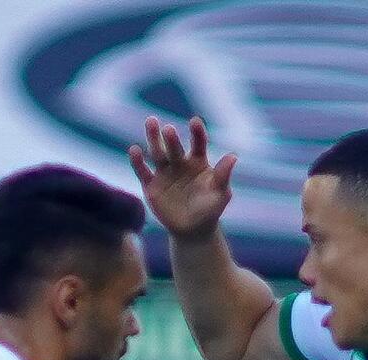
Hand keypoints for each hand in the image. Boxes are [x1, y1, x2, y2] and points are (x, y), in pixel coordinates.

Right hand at [128, 116, 236, 237]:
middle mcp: (180, 162)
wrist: (192, 231)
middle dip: (171, 138)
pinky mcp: (151, 185)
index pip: (198, 143)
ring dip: (153, 139)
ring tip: (150, 122)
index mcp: (198, 161)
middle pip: (174, 147)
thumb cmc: (210, 210)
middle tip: (168, 129)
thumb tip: (233, 156)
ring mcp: (164, 172)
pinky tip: (134, 150)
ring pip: (157, 153)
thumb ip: (223, 175)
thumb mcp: (220, 194)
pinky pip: (143, 171)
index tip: (195, 122)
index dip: (197, 132)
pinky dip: (137, 161)